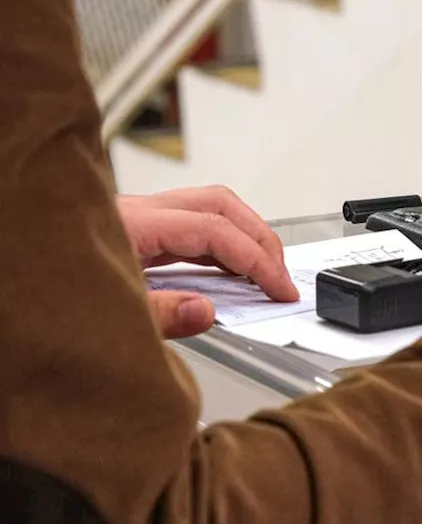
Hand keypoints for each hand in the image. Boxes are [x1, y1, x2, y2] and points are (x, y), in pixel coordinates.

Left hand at [117, 186, 299, 338]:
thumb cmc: (40, 304)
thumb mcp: (105, 318)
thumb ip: (157, 314)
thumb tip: (206, 310)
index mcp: (130, 225)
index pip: (214, 230)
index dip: (256, 260)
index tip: (280, 289)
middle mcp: (135, 212)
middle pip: (219, 205)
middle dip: (260, 240)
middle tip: (279, 278)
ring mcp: (135, 218)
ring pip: (208, 210)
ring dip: (243, 238)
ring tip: (261, 275)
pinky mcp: (135, 231)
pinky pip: (191, 227)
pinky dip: (220, 246)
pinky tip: (228, 273)